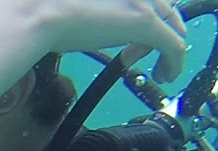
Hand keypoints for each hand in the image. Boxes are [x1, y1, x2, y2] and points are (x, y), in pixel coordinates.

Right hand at [24, 0, 186, 81]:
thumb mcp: (74, 11)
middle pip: (165, 13)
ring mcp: (144, 4)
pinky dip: (175, 64)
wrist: (42, 14)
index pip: (148, 4)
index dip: (143, 24)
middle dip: (155, 37)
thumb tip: (87, 26)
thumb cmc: (47, 13)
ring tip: (155, 72)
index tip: (126, 48)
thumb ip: (92, 15)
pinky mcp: (147, 24)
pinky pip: (175, 46)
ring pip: (173, 29)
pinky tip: (167, 76)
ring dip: (165, 51)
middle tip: (133, 57)